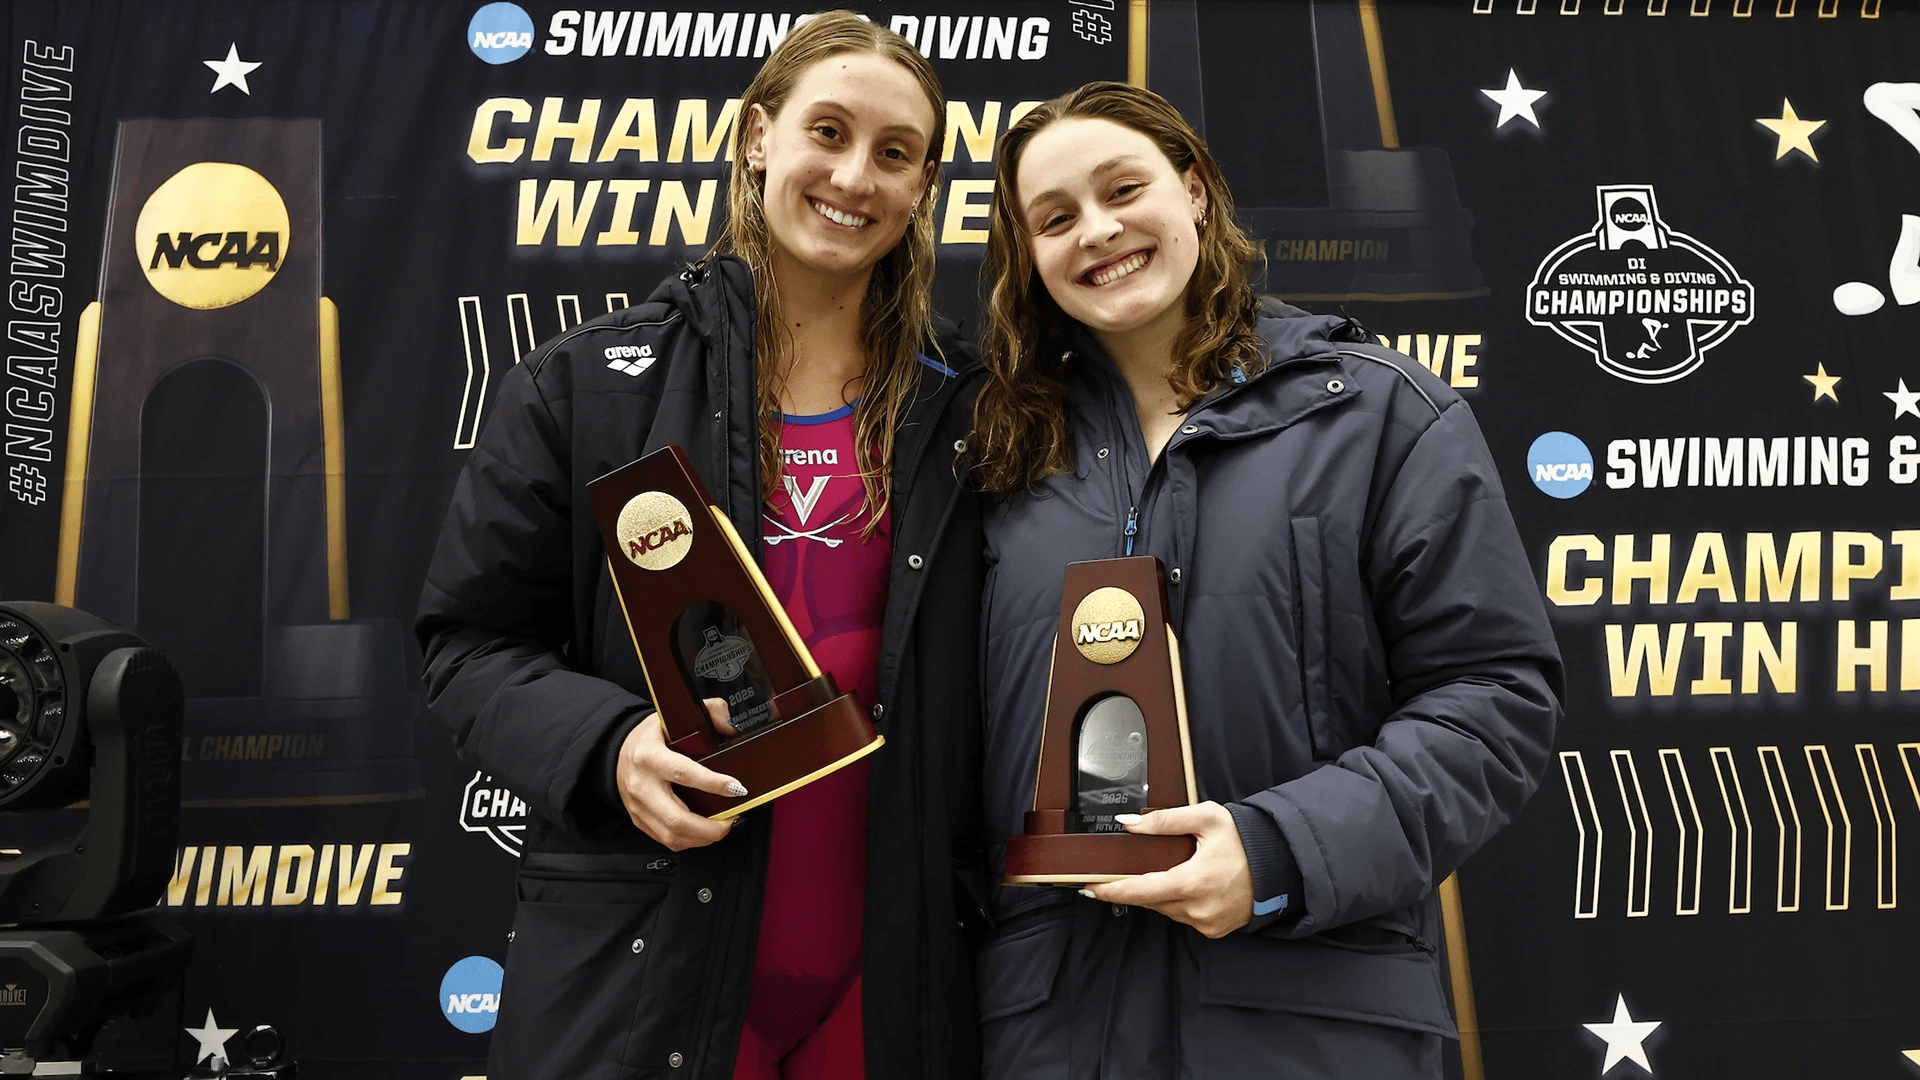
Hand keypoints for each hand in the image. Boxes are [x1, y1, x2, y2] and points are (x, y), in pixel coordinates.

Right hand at [615, 701, 745, 850]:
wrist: (616, 752)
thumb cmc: (648, 738)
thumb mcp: (672, 718)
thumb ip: (707, 714)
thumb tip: (730, 725)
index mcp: (649, 757)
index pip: (683, 773)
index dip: (713, 784)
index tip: (737, 788)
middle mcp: (642, 786)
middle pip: (677, 818)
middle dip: (711, 827)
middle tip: (733, 818)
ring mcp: (639, 808)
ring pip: (672, 836)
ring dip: (703, 837)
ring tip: (723, 826)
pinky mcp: (640, 821)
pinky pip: (667, 840)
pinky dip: (691, 840)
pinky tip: (705, 831)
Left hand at [1082, 802, 1254, 937]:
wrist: (1281, 865)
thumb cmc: (1246, 841)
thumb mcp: (1207, 818)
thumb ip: (1165, 820)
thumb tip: (1129, 824)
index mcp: (1193, 882)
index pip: (1139, 890)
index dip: (1110, 890)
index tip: (1088, 887)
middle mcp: (1197, 908)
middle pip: (1150, 900)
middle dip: (1135, 886)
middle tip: (1122, 872)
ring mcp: (1206, 923)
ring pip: (1166, 909)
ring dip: (1159, 893)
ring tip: (1170, 871)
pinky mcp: (1213, 930)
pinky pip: (1183, 917)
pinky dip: (1178, 902)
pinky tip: (1189, 885)